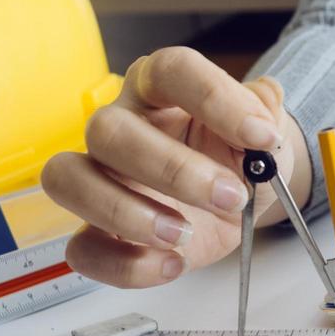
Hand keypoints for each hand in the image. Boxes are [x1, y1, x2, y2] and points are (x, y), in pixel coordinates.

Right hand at [41, 47, 307, 287]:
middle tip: (231, 196)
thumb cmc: (237, 156)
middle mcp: (121, 124)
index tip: (261, 135)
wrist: (235, 201)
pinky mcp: (98, 230)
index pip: (170, 70)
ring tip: (183, 234)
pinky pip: (82, 249)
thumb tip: (266, 101)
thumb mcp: (263, 132)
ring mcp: (100, 177)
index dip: (215, 99)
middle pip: (109, 130)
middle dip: (172, 170)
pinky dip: (125, 265)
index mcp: (159, 87)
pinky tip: (172, 263)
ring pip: (68, 180)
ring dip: (127, 214)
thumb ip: (266, 110)